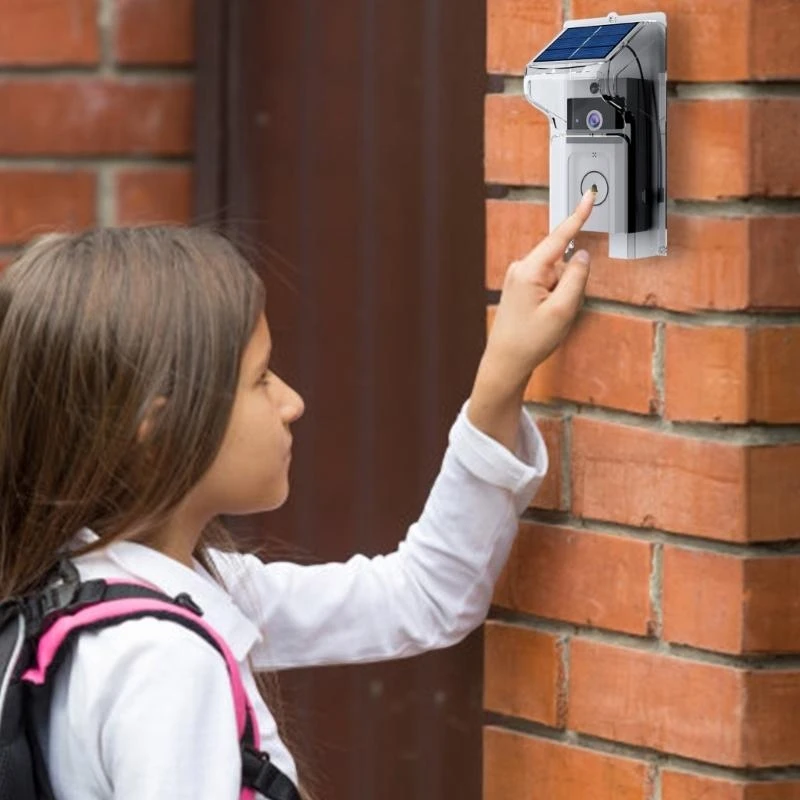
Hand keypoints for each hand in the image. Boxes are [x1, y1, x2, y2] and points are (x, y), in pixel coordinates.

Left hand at [482, 188, 594, 392]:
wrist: (506, 361)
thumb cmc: (529, 340)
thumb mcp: (562, 310)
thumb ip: (577, 278)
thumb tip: (582, 254)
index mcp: (529, 270)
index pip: (560, 237)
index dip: (578, 216)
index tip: (589, 195)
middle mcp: (521, 268)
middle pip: (562, 262)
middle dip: (569, 284)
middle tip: (559, 312)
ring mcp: (519, 277)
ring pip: (557, 276)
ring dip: (561, 295)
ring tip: (547, 318)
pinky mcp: (520, 286)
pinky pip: (549, 285)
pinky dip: (554, 299)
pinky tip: (542, 317)